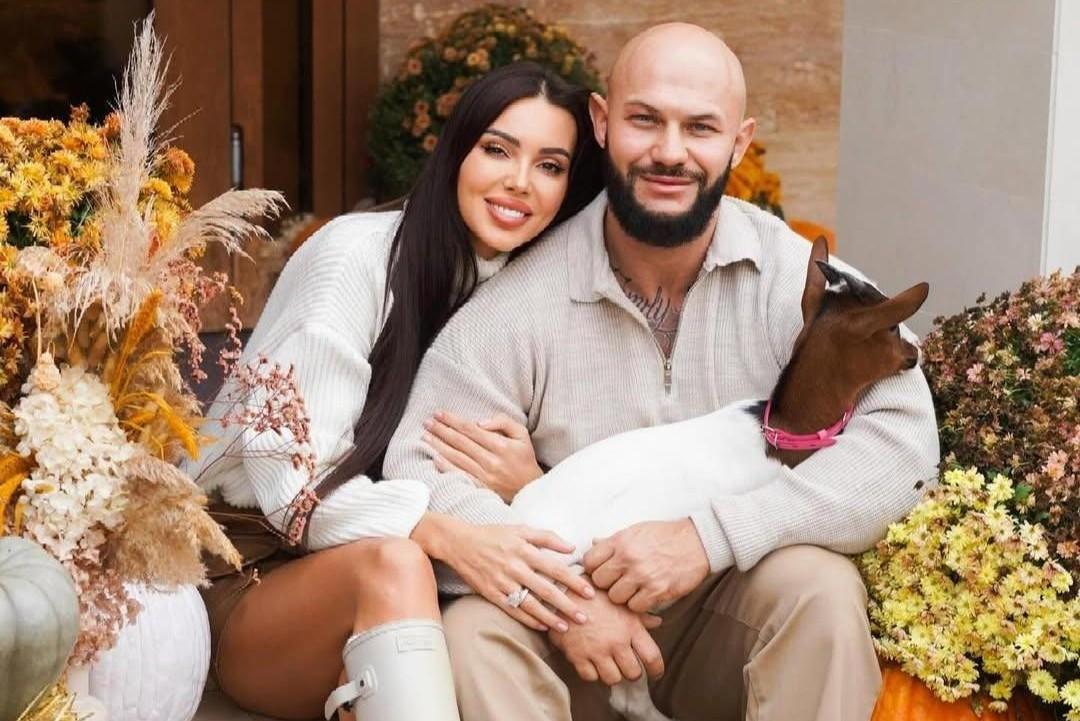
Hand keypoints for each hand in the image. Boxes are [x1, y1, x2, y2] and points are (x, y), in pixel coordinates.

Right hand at [412, 512, 594, 631]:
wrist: (459, 542)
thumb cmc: (493, 534)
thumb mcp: (520, 529)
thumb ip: (547, 537)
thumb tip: (571, 548)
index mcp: (524, 549)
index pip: (555, 568)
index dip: (574, 581)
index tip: (590, 592)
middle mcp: (514, 567)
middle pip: (546, 590)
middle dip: (567, 605)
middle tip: (584, 618)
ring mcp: (502, 582)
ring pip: (530, 604)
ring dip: (550, 617)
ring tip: (566, 628)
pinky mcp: (491, 593)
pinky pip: (513, 610)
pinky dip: (528, 619)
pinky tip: (542, 626)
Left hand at [423, 411, 542, 501]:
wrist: (530, 489)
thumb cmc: (524, 458)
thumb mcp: (522, 435)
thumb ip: (503, 422)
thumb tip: (480, 422)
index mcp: (500, 445)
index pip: (470, 429)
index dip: (452, 420)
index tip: (439, 413)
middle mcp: (491, 460)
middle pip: (460, 442)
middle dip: (441, 430)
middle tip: (427, 422)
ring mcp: (484, 476)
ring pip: (456, 457)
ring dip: (439, 446)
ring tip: (425, 436)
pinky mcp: (480, 488)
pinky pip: (460, 476)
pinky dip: (446, 467)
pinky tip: (434, 458)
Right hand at [548, 590, 663, 685]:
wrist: (563, 591)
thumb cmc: (595, 594)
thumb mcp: (621, 602)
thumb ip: (640, 616)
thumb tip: (657, 622)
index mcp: (630, 627)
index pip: (652, 658)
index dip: (657, 670)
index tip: (655, 674)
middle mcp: (616, 641)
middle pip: (633, 673)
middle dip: (632, 672)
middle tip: (627, 667)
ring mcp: (596, 650)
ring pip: (612, 679)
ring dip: (612, 674)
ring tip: (610, 665)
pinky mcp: (577, 655)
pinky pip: (590, 677)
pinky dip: (592, 673)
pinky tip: (592, 663)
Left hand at [583, 519, 708, 612]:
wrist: (697, 542)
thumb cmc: (665, 536)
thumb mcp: (636, 531)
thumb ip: (613, 541)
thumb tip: (593, 543)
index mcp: (620, 541)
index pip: (589, 561)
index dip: (592, 568)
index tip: (600, 571)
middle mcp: (628, 558)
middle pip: (599, 581)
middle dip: (606, 584)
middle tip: (617, 582)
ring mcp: (642, 575)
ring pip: (615, 597)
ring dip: (623, 596)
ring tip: (633, 588)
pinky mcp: (657, 590)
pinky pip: (635, 607)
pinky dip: (639, 604)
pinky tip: (646, 594)